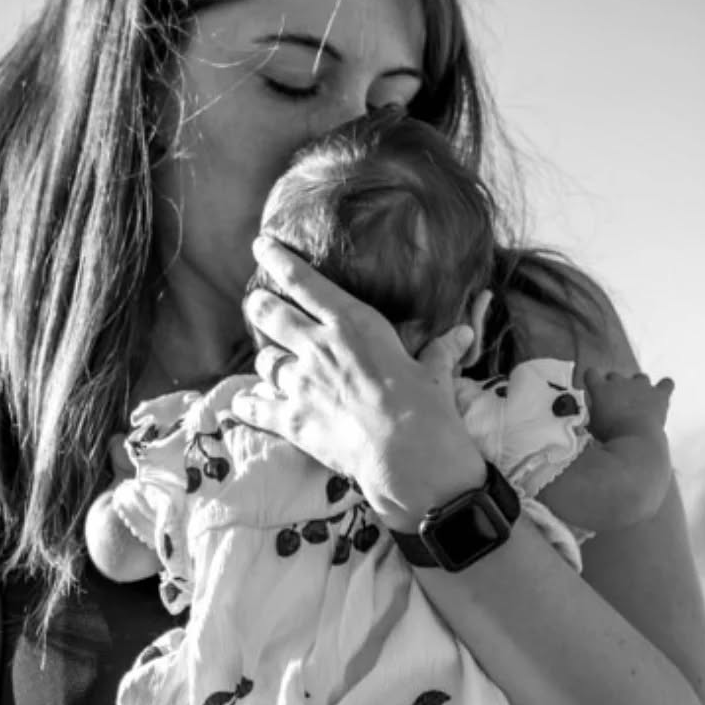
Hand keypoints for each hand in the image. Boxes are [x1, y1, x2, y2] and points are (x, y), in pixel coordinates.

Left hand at [230, 237, 484, 527]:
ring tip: (268, 362)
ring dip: (265, 360)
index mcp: (353, 324)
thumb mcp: (436, 373)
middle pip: (270, 315)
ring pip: (264, 360)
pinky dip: (247, 403)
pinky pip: (256, 406)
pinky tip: (242, 402)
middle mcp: (319, 347)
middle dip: (259, 306)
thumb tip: (463, 334)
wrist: (409, 458)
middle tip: (256, 303)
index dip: (276, 260)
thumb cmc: (427, 410)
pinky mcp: (292, 420)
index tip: (260, 245)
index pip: (303, 281)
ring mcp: (301, 384)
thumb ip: (440, 351)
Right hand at [582, 368, 673, 443]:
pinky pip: (666, 383)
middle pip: (614, 375)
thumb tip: (593, 413)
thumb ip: (593, 415)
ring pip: (640, 377)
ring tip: (639, 400)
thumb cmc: (609, 435)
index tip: (593, 387)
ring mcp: (641, 385)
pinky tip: (662, 394)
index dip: (592, 378)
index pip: (591, 373)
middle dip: (614, 386)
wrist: (634, 438)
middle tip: (616, 403)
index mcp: (601, 389)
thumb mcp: (593, 426)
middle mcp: (619, 382)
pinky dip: (665, 387)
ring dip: (638, 386)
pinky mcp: (659, 394)